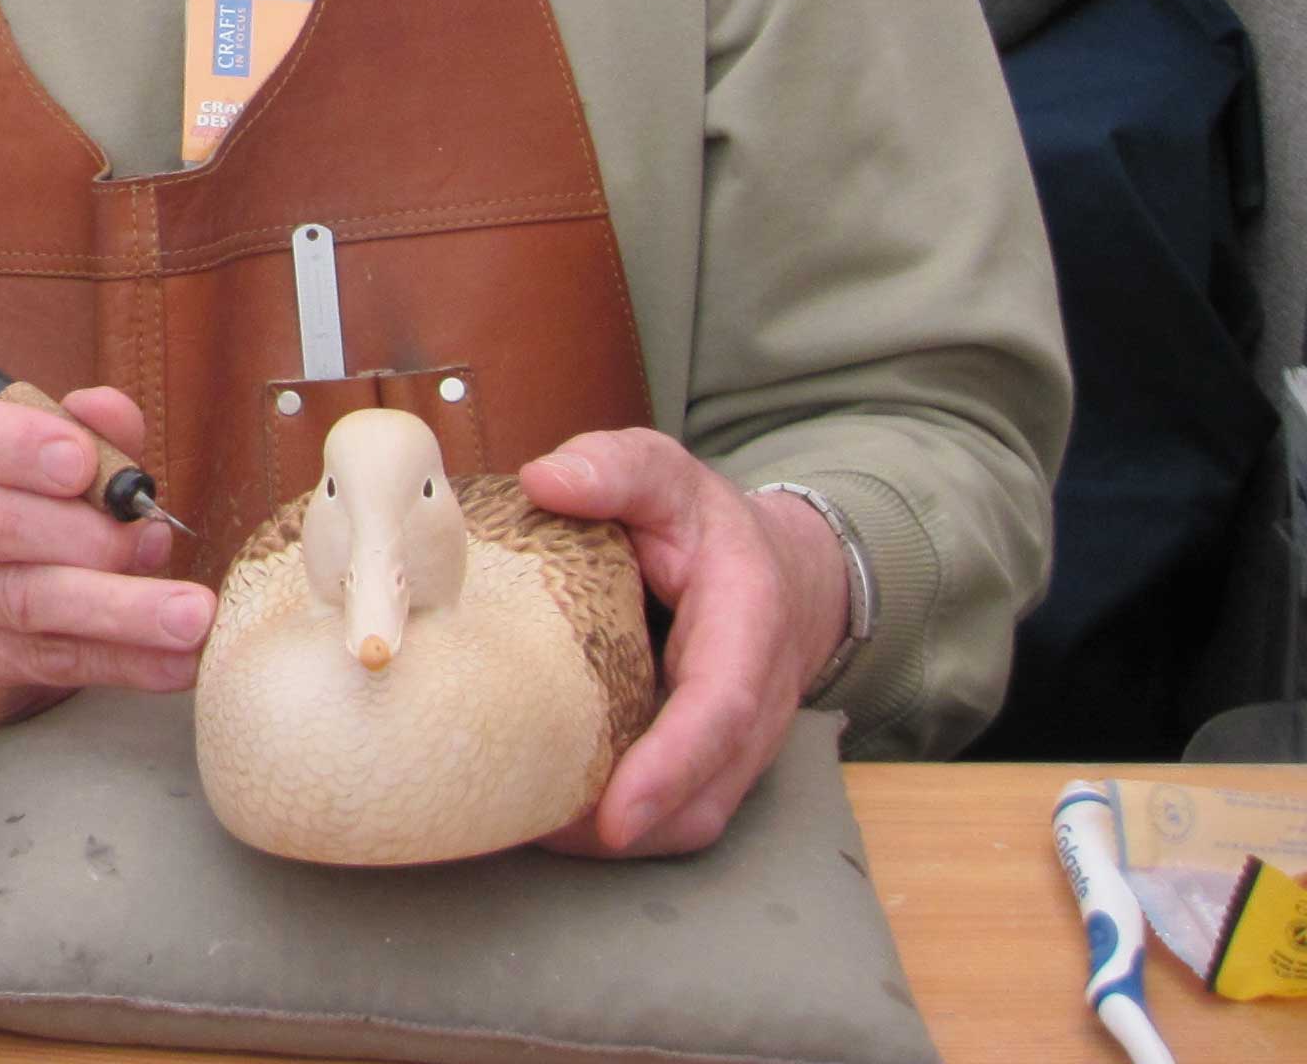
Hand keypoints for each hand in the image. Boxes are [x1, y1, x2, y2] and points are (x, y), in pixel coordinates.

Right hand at [0, 375, 207, 745]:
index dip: (10, 442)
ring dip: (118, 610)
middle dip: (79, 535)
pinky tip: (176, 660)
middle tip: (151, 541)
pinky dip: (122, 661)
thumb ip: (90, 430)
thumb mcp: (54, 453)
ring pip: (20, 601)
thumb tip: (108, 413)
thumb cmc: (26, 503)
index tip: (80, 461)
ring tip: (191, 615)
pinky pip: (46, 660)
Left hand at [520, 429, 855, 857]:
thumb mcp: (663, 474)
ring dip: (619, 838)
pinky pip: (678, 816)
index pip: (719, 710)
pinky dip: (621, 829)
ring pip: (693, 820)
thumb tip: (542, 479)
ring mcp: (741, 745)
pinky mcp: (715, 766)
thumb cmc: (703, 523)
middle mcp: (757, 701)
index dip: (670, 767)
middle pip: (705, 792)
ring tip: (532, 827)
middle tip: (535, 828)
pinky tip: (552, 814)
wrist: (774, 569)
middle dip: (629, 826)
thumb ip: (612, 468)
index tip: (615, 815)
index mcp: (747, 624)